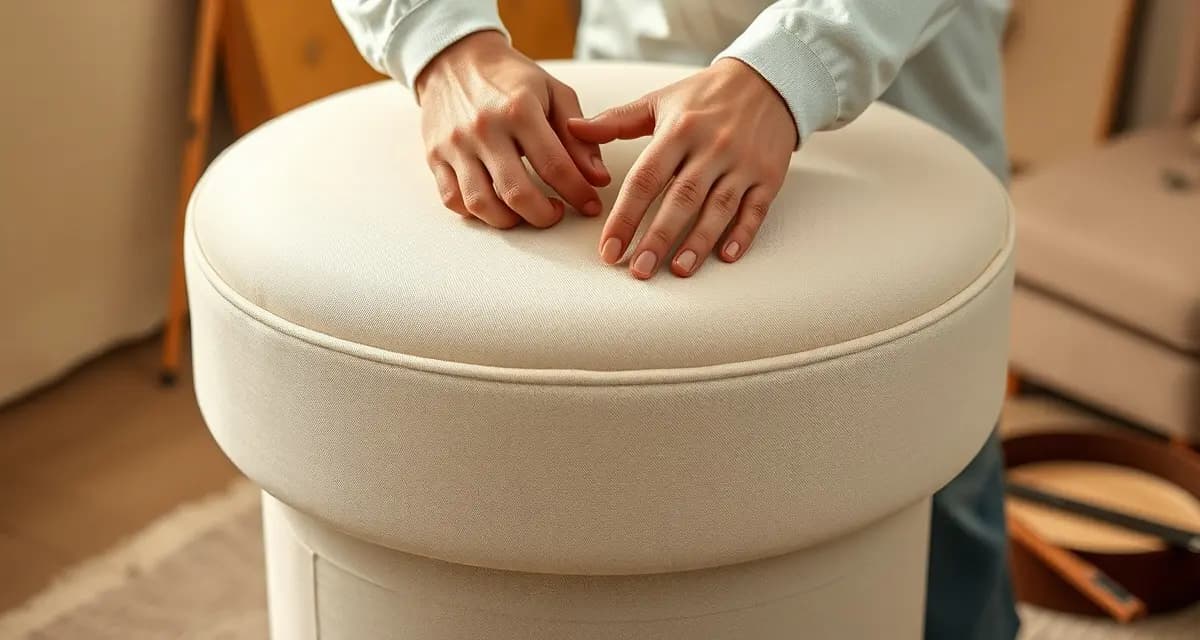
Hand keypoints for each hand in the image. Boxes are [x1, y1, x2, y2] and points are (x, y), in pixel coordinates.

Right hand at [416, 31, 609, 228]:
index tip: (590, 205)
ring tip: (525, 212)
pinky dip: (476, 213)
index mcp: (519, 109)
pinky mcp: (434, 156)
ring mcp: (455, 144)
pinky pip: (453, 200)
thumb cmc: (510, 78)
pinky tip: (495, 205)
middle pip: (517, 194)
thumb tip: (597, 178)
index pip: (555, 166)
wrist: (455, 58)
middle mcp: (484, 129)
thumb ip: (580, 136)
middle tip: (556, 213)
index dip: (578, 193)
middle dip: (544, 216)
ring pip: (482, 204)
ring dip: (510, 221)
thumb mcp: (554, 93)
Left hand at [569, 58, 795, 278]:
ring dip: (698, 242)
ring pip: (719, 208)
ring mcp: (742, 163)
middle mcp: (711, 147)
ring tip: (678, 270)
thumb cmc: (705, 95)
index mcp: (679, 130)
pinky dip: (743, 234)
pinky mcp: (769, 175)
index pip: (645, 179)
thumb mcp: (659, 101)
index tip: (609, 249)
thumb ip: (615, 121)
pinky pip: (755, 209)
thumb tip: (571, 129)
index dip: (625, 216)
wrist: (768, 79)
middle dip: (658, 237)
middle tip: (639, 271)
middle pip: (681, 199)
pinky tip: (726, 257)